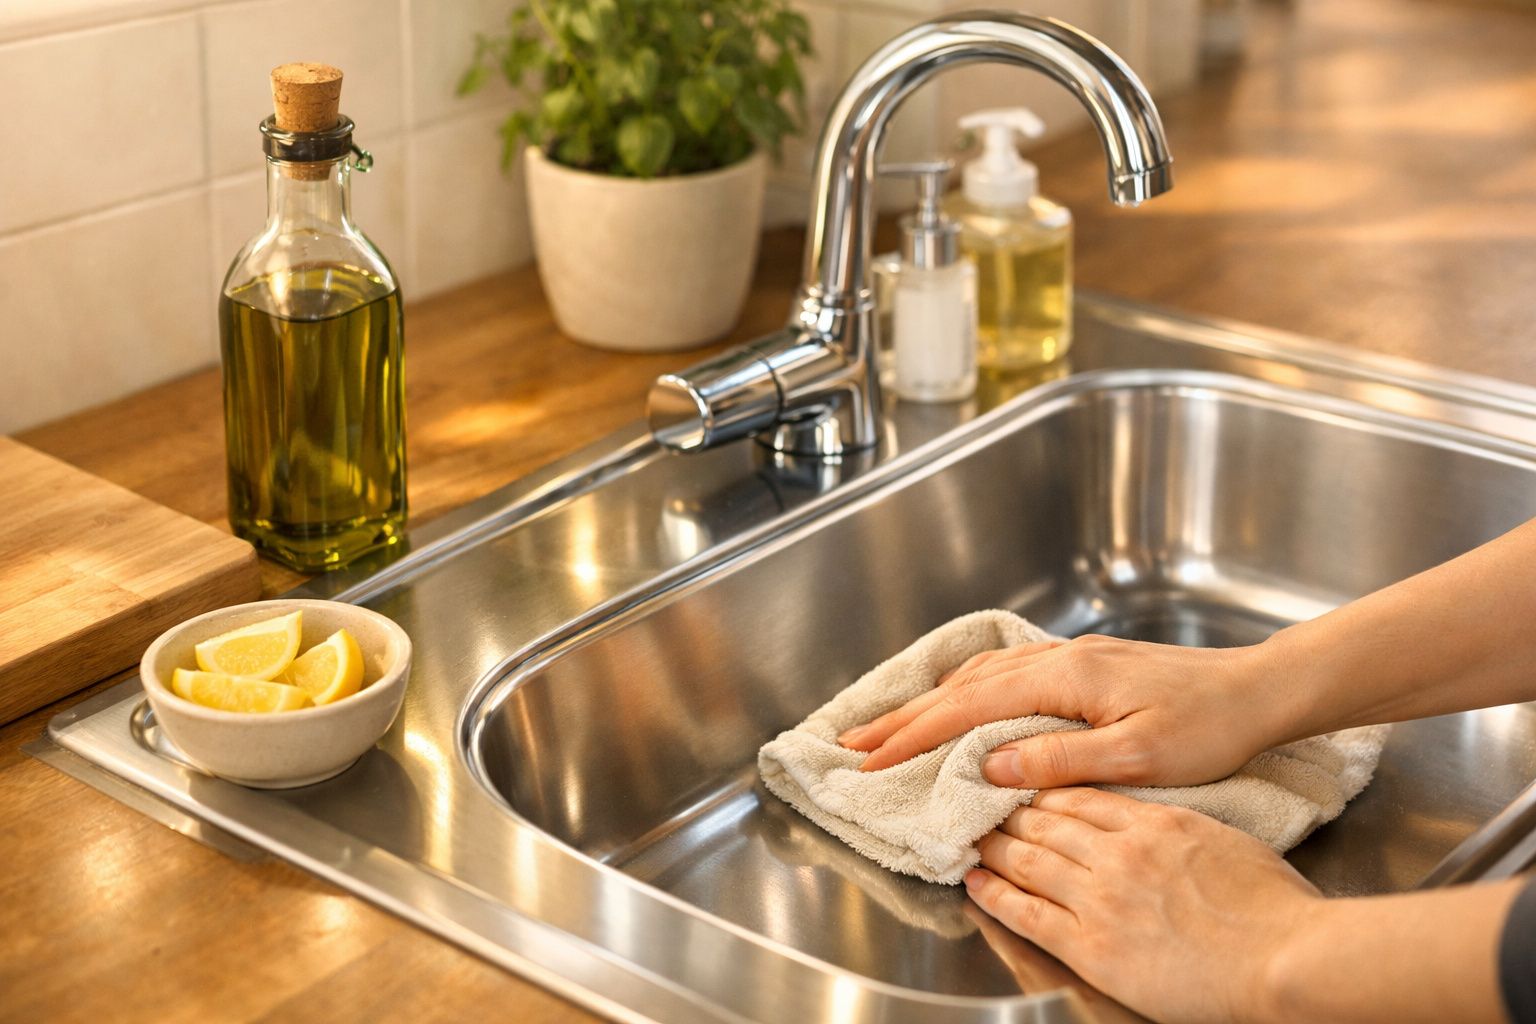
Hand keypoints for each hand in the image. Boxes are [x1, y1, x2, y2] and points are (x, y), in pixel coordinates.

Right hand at [839, 634, 1293, 787]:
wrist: (1259, 690)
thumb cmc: (1211, 725)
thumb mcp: (1138, 753)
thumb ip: (1061, 758)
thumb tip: (991, 766)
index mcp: (1064, 678)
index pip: (968, 709)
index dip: (915, 736)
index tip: (871, 761)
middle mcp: (1058, 660)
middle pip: (961, 686)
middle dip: (903, 716)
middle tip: (851, 741)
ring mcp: (1068, 659)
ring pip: (978, 676)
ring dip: (928, 701)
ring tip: (890, 726)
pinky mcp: (1082, 666)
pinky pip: (1003, 674)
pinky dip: (964, 690)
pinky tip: (958, 700)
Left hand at [965, 788, 1317, 1023]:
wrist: (1285, 957)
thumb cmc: (1274, 907)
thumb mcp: (1224, 841)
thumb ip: (1179, 829)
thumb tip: (1160, 828)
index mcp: (1154, 823)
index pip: (1081, 796)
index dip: (1044, 788)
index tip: (1023, 784)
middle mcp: (1119, 853)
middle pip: (1046, 821)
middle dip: (1008, 811)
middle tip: (983, 804)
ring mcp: (1101, 898)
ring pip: (1029, 859)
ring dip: (994, 846)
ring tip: (972, 837)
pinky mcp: (1092, 945)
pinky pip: (1027, 911)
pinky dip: (994, 893)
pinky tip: (975, 881)